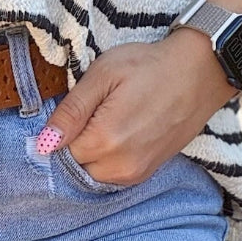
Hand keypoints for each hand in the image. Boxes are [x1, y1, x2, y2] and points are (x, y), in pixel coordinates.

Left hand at [36, 30, 235, 184]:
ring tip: (110, 116)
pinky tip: (121, 129)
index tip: (76, 106)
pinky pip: (114, 174)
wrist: (198, 73)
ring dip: (93, 151)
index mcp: (105, 140)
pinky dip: (109, 158)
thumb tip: (43, 143)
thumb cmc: (149, 66)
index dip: (62, 128)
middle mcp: (121, 166)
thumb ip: (71, 111)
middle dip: (77, 141)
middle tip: (95, 108)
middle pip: (76, 165)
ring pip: (94, 172)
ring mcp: (138, 172)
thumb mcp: (103, 74)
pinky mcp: (149, 171)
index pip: (59, 150)